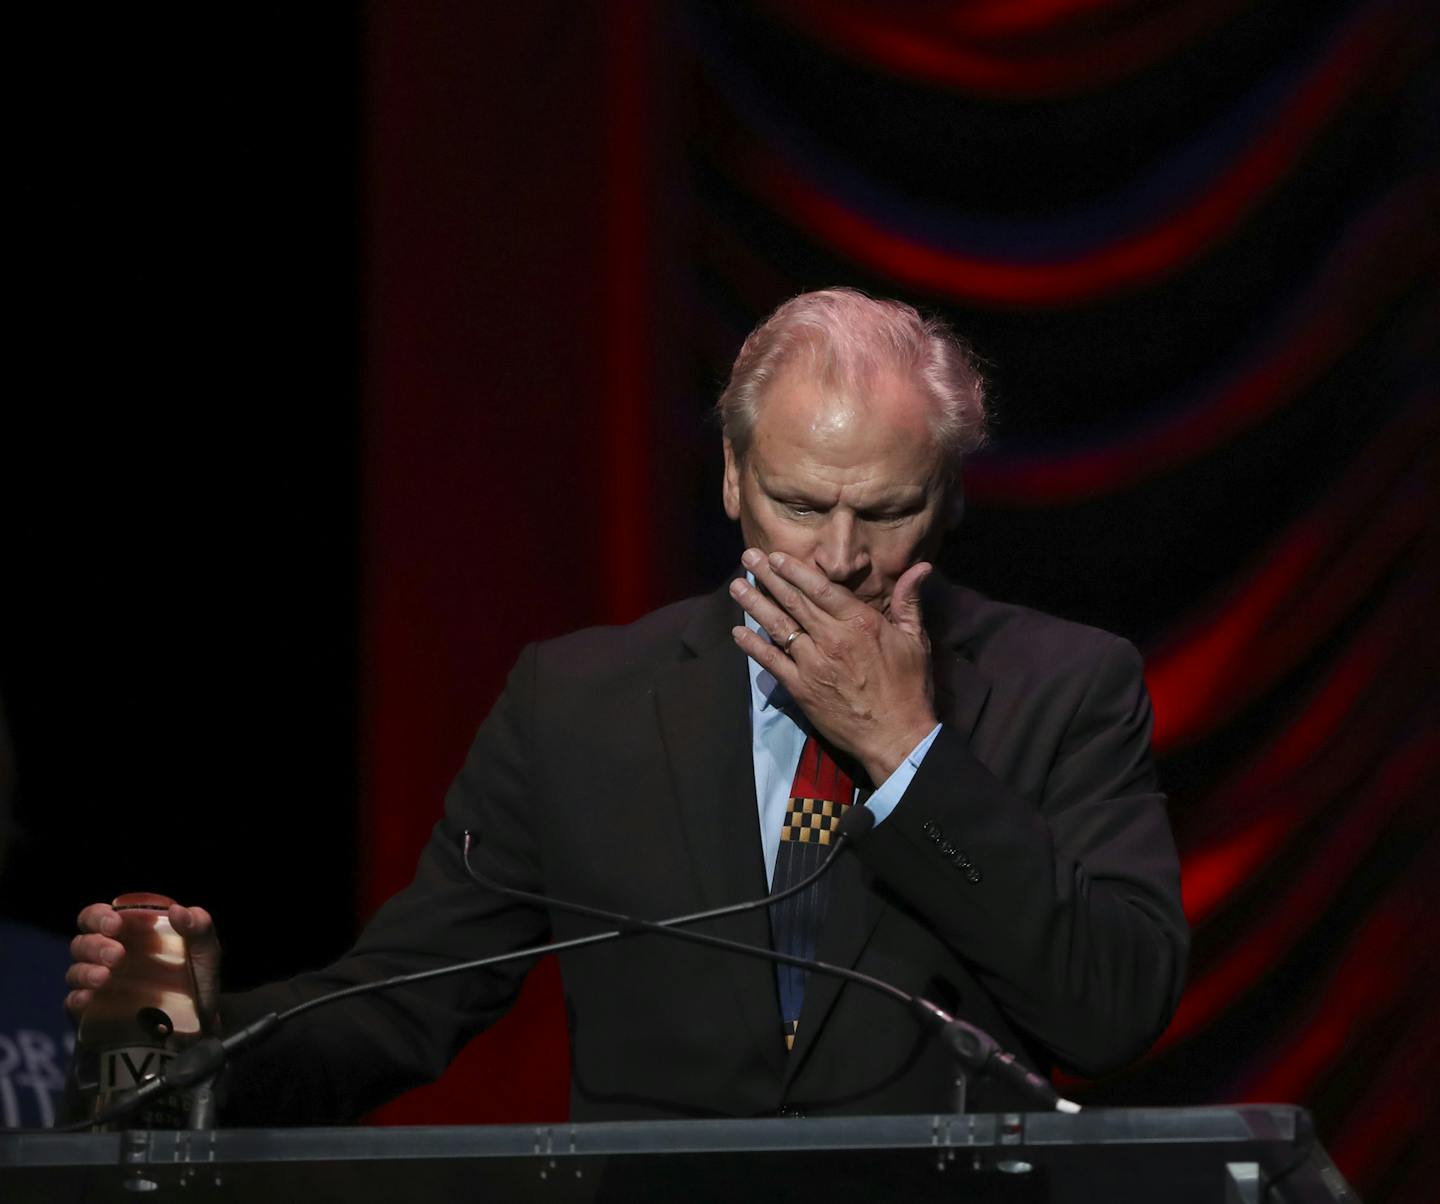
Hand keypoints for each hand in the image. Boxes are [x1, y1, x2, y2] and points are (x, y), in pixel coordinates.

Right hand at [67, 902, 222, 1029]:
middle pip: (82, 942)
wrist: (199, 1024)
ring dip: (85, 971)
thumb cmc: (196, 978)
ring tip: (104, 977)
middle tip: (117, 955)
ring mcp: (99, 985)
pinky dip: (77, 999)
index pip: (97, 917)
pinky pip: (73, 1004)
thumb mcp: (205, 951)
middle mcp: (107, 956)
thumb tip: (178, 911)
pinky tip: (87, 999)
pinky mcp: (94, 1013)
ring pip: (75, 971)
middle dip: (95, 945)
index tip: (115, 924)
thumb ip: (199, 927)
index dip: (99, 916)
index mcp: (129, 934)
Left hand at [730, 549, 937, 783]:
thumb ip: (910, 601)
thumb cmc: (909, 687)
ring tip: (737, 586)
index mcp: (859, 622)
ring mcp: (812, 663)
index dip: (795, 570)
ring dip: (754, 604)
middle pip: (794, 601)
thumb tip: (921, 567)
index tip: (775, 556)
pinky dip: (753, 646)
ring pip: (778, 626)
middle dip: (768, 577)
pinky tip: (738, 632)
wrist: (896, 736)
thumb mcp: (916, 640)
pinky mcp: (800, 688)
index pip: (820, 588)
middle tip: (748, 557)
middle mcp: (832, 638)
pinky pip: (771, 662)